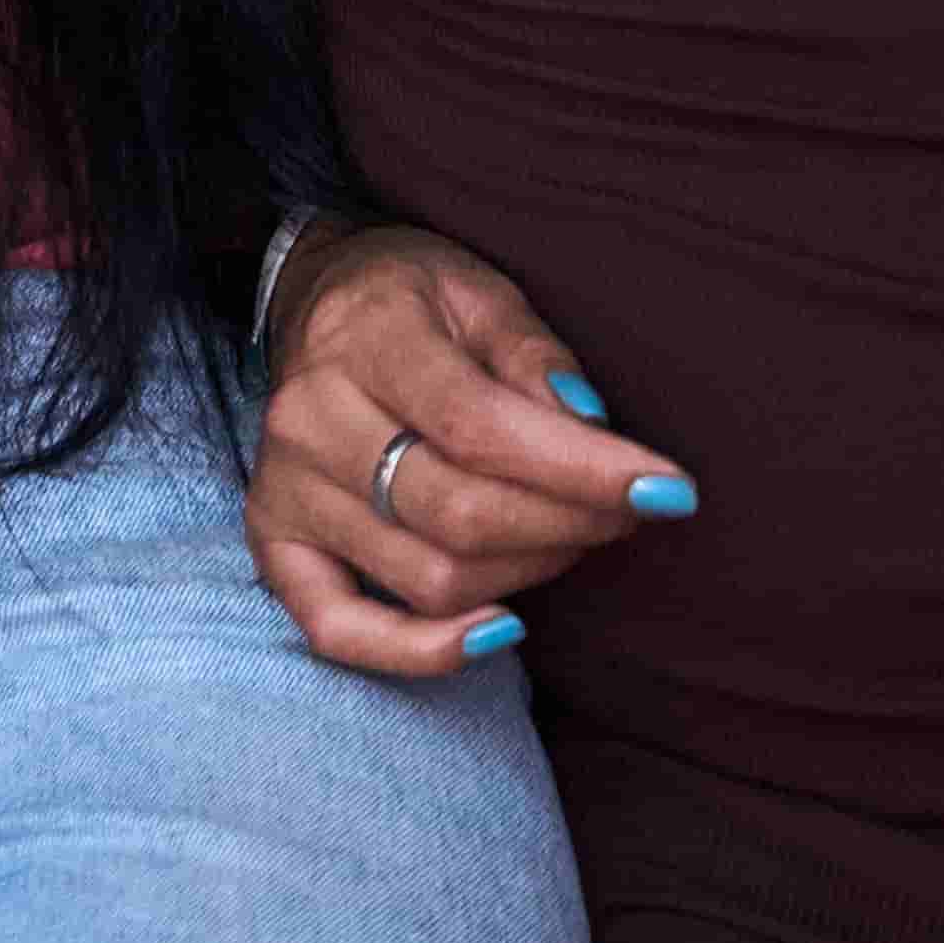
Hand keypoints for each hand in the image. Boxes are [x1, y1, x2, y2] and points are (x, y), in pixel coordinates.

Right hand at [248, 218, 694, 681]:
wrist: (314, 301)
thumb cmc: (414, 297)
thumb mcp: (480, 290)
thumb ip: (534, 355)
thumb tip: (592, 426)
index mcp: (367, 339)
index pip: (481, 428)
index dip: (583, 471)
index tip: (668, 488)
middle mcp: (313, 419)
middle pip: (461, 515)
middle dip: (570, 525)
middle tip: (630, 509)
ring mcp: (287, 489)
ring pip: (429, 577)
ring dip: (527, 573)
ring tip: (573, 535)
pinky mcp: (275, 543)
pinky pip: (340, 630)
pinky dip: (420, 652)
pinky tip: (498, 636)